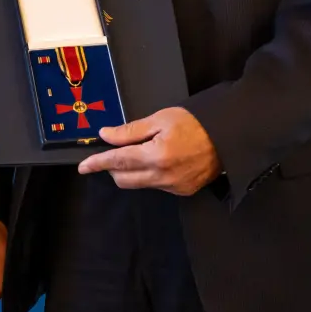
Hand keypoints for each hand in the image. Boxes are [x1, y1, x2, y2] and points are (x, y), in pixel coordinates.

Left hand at [77, 107, 220, 194]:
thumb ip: (130, 131)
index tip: (82, 166)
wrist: (228, 138)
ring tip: (141, 152)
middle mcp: (163, 176)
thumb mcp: (160, 119)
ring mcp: (173, 187)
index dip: (97, 163)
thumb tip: (106, 135)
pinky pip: (155, 186)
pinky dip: (149, 175)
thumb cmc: (195, 123)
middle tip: (117, 150)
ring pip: (138, 184)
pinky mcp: (182, 191)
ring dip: (131, 171)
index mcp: (156, 156)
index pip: (117, 162)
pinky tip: (159, 161)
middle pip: (123, 178)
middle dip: (113, 167)